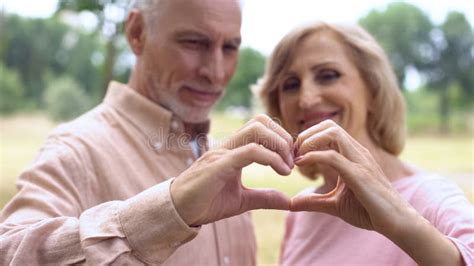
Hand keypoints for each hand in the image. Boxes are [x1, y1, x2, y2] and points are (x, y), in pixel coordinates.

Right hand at [171, 114, 293, 225]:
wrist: (179, 212)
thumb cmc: (205, 203)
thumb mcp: (242, 201)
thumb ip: (264, 198)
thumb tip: (288, 201)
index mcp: (233, 149)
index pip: (261, 126)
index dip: (282, 139)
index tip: (291, 162)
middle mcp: (228, 145)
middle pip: (261, 121)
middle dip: (283, 138)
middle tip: (291, 162)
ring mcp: (222, 152)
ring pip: (257, 129)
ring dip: (279, 145)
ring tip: (286, 168)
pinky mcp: (219, 164)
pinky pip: (250, 151)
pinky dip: (271, 159)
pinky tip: (281, 172)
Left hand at [290, 120, 415, 235]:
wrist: (397, 223)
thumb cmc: (370, 211)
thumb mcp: (334, 205)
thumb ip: (313, 202)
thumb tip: (291, 204)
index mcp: (352, 154)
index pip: (328, 130)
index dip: (307, 138)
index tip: (294, 155)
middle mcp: (357, 152)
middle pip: (328, 126)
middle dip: (306, 135)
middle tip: (293, 154)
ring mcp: (360, 161)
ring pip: (332, 133)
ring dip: (309, 141)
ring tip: (298, 158)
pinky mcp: (359, 174)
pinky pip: (333, 156)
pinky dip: (313, 156)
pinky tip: (301, 165)